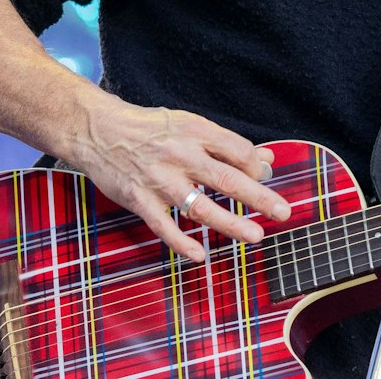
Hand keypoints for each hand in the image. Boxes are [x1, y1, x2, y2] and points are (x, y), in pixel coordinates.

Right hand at [70, 98, 292, 262]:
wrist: (98, 131)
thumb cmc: (149, 129)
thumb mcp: (189, 125)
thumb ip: (226, 145)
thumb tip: (266, 160)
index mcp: (194, 132)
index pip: (237, 150)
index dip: (256, 166)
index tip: (265, 177)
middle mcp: (179, 155)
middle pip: (225, 178)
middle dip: (258, 196)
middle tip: (282, 212)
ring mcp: (158, 180)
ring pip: (199, 206)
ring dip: (229, 223)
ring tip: (255, 236)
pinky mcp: (138, 200)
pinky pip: (163, 226)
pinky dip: (181, 242)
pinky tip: (200, 255)